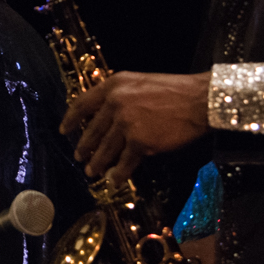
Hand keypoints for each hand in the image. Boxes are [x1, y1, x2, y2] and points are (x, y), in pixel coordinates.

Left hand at [62, 71, 210, 180]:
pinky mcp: (139, 142)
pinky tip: (114, 180)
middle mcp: (115, 103)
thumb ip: (121, 96)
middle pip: (92, 130)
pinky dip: (119, 173)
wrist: (200, 100)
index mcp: (114, 85)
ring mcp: (126, 123)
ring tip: (91, 172)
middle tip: (78, 156)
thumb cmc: (175, 91)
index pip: (82, 103)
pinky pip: (124, 162)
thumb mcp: (140, 83)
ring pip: (105, 149)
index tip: (64, 130)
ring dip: (97, 163)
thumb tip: (105, 114)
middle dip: (83, 146)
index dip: (70, 119)